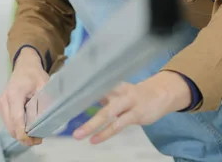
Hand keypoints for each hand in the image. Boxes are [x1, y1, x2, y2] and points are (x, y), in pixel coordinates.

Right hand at [0, 48, 48, 146]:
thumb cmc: (35, 74)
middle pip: (11, 127)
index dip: (24, 134)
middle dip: (24, 137)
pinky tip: (28, 127)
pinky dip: (17, 128)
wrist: (24, 66)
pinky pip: (9, 122)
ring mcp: (1, 104)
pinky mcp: (2, 107)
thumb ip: (45, 100)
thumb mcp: (44, 85)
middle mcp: (4, 100)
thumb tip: (49, 118)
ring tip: (35, 134)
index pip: (17, 120)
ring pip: (9, 127)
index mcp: (15, 94)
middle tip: (39, 139)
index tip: (35, 140)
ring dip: (20, 133)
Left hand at [72, 71, 191, 144]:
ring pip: (108, 113)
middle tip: (63, 112)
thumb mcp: (117, 90)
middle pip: (97, 96)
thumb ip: (101, 92)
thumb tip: (78, 95)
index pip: (92, 82)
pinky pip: (118, 125)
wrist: (161, 94)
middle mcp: (119, 90)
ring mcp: (128, 102)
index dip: (77, 86)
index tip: (60, 90)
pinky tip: (94, 140)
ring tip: (78, 135)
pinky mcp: (136, 114)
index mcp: (112, 82)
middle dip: (80, 105)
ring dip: (92, 124)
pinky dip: (106, 133)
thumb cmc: (134, 94)